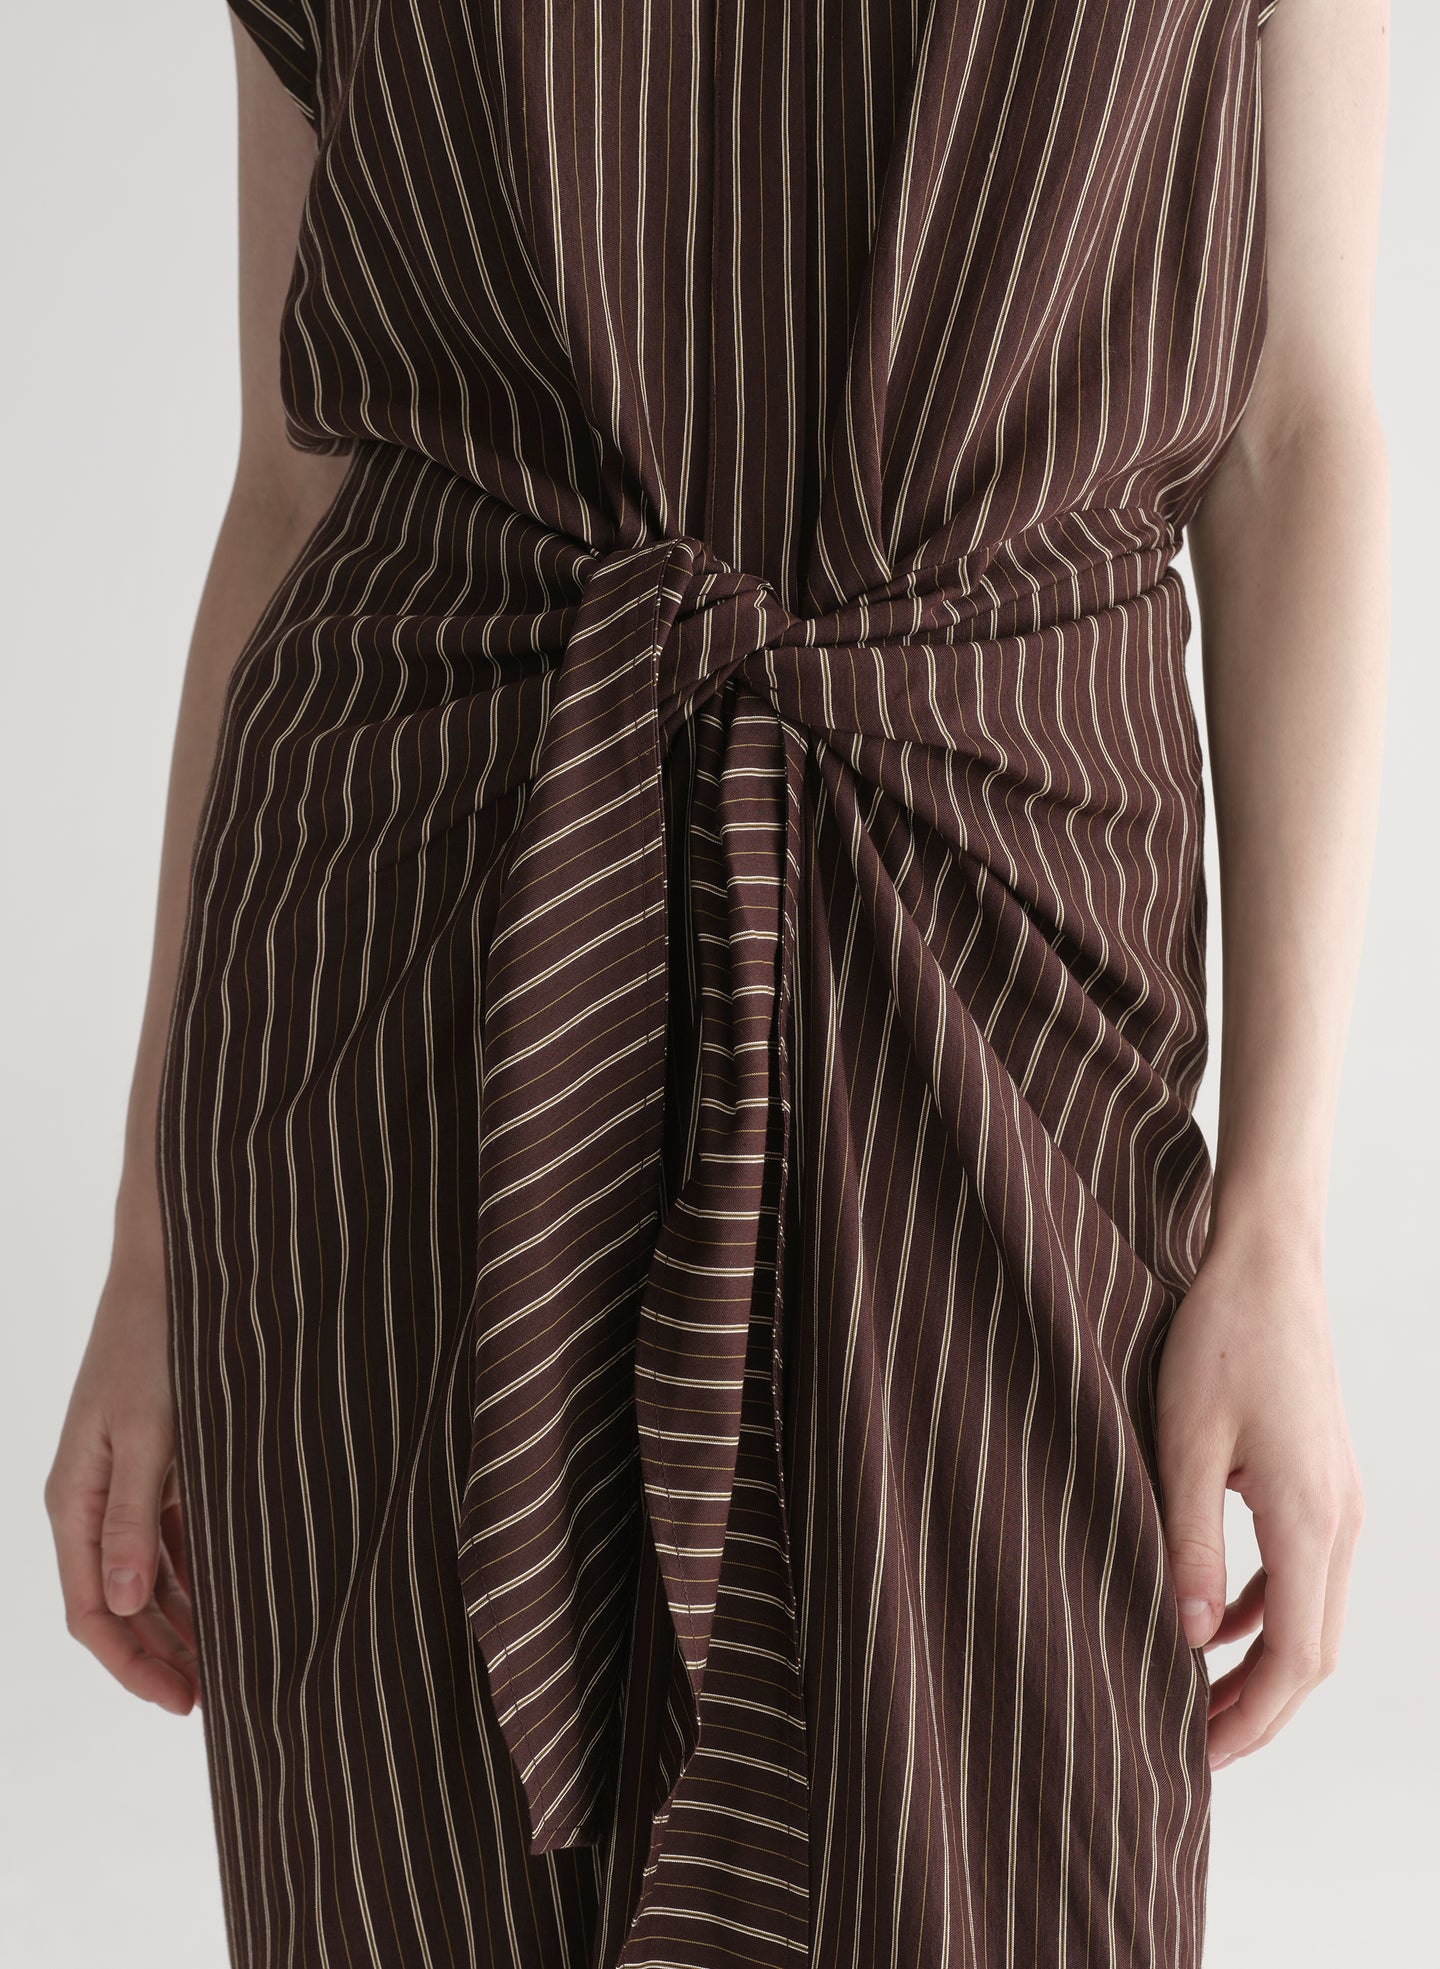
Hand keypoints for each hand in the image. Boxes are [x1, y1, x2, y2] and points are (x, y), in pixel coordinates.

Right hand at [44, 1247, 200, 1715]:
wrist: (174, 1268)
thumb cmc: (157, 1341)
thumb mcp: (148, 1430)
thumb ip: (136, 1517)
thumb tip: (128, 1602)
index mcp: (76, 1500)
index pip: (94, 1612)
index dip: (134, 1664)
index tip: (185, 1703)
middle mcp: (94, 1498)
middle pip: (122, 1603)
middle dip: (163, 1654)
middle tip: (220, 1696)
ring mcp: (126, 1479)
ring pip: (150, 1573)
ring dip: (185, 1617)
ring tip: (235, 1656)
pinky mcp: (158, 1459)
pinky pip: (173, 1533)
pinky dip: (200, 1568)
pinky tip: (237, 1589)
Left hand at [1154, 1218, 1362, 1770]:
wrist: (1265, 1263)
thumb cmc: (1219, 1337)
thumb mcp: (1183, 1441)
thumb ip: (1186, 1543)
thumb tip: (1186, 1638)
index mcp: (1309, 1521)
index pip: (1292, 1659)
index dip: (1248, 1719)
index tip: (1195, 1754)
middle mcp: (1340, 1522)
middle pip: (1311, 1652)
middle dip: (1257, 1710)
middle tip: (1191, 1746)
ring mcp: (1339, 1501)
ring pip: (1312, 1617)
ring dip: (1262, 1666)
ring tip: (1198, 1697)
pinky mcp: (1322, 1481)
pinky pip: (1304, 1574)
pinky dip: (1264, 1613)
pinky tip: (1212, 1619)